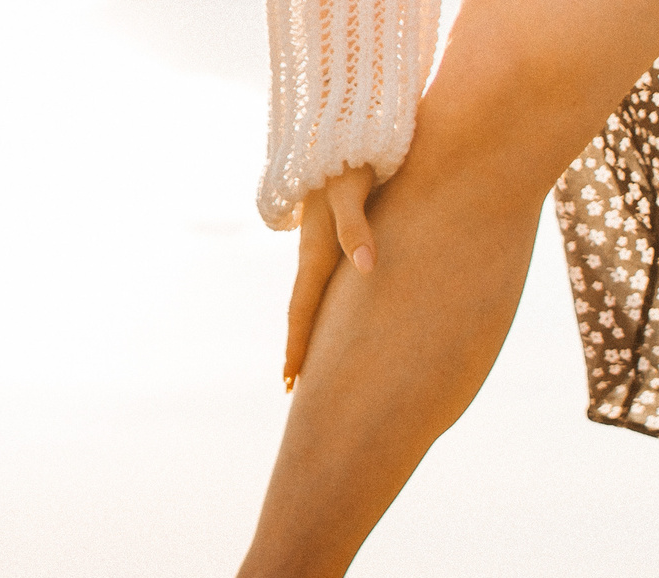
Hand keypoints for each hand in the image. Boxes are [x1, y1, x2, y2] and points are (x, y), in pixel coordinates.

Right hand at [283, 164, 376, 389]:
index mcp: (314, 247)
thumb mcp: (353, 187)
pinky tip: (332, 301)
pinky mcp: (332, 222)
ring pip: (313, 290)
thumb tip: (367, 269)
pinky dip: (323, 297)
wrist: (339, 112)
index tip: (291, 384)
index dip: (298, 347)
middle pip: (303, 307)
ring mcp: (320, 235)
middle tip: (294, 384)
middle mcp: (313, 246)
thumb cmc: (351, 149)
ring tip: (310, 351)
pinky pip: (325, 271)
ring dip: (309, 323)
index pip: (302, 310)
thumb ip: (357, 227)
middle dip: (300, 345)